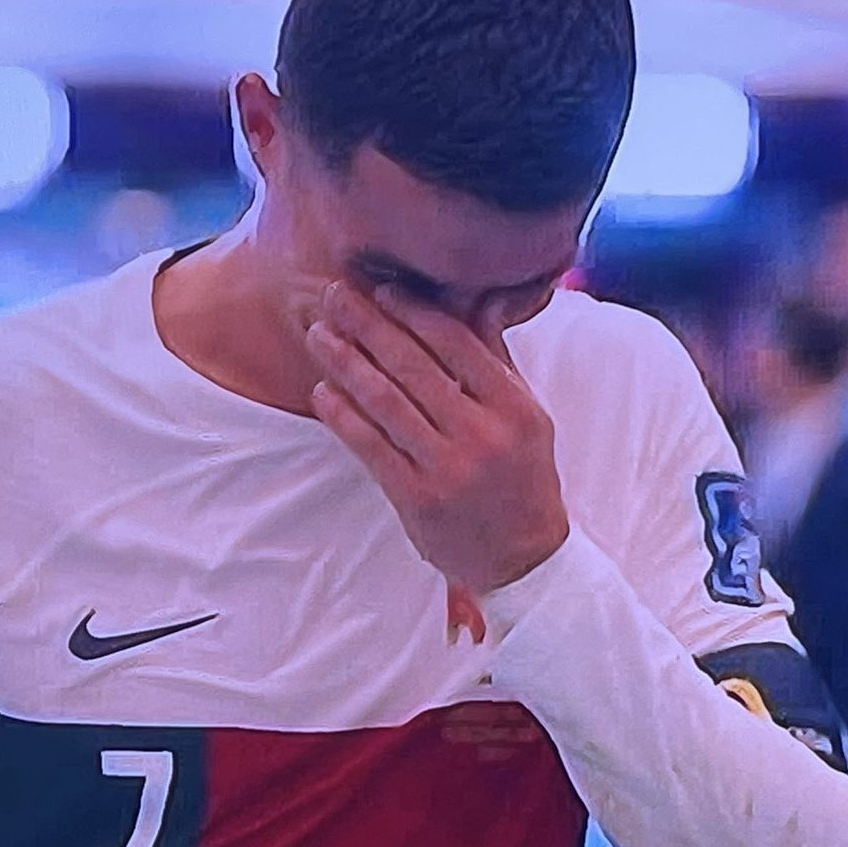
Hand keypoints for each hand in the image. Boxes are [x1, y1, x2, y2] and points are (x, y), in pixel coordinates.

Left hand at [305, 281, 568, 596]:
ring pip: (386, 402)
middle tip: (334, 295)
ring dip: (346, 363)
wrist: (522, 557)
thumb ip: (497, 360)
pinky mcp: (417, 499)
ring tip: (319, 335)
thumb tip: (478, 299)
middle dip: (368, 325)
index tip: (383, 289)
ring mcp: (447, 468)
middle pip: (414, 366)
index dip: (415, 312)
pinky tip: (322, 392)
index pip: (457, 344)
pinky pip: (370, 447)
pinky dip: (343, 416)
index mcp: (512, 408)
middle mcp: (481, 435)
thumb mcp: (528, 416)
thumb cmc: (522, 476)